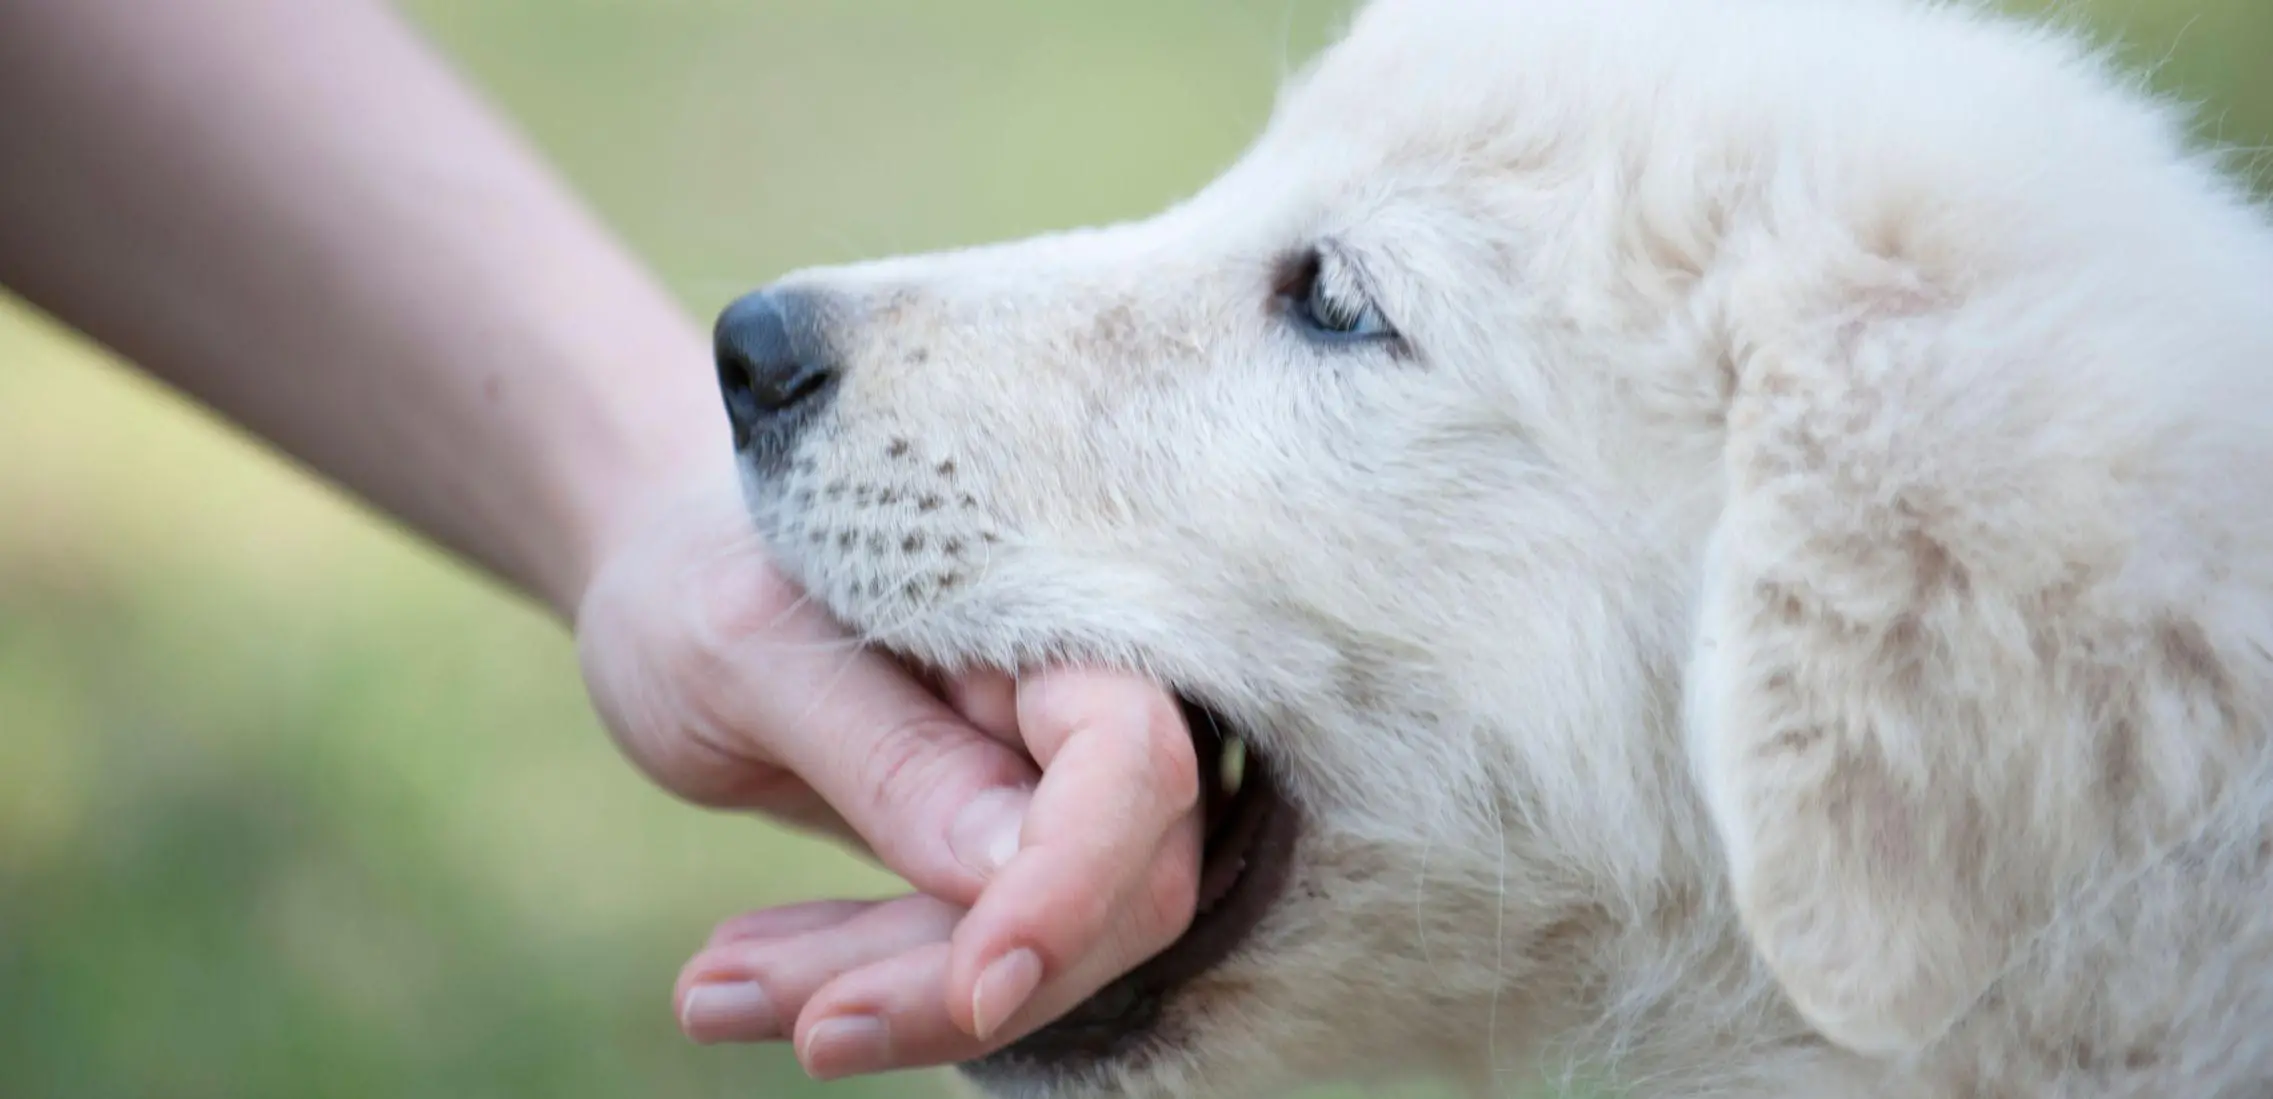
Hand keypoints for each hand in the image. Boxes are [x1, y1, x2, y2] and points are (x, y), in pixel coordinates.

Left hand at [574, 484, 1203, 1077]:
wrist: (671, 580)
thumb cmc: (700, 577)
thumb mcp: (748, 652)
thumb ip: (887, 754)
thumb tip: (1008, 875)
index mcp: (1047, 610)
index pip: (1129, 761)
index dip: (1071, 886)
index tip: (976, 990)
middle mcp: (1078, 696)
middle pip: (1105, 884)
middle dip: (947, 973)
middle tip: (781, 1019)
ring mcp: (1047, 778)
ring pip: (1034, 938)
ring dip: (882, 990)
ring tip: (706, 992)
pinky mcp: (997, 848)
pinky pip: (964, 944)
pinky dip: (854, 977)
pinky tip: (732, 978)